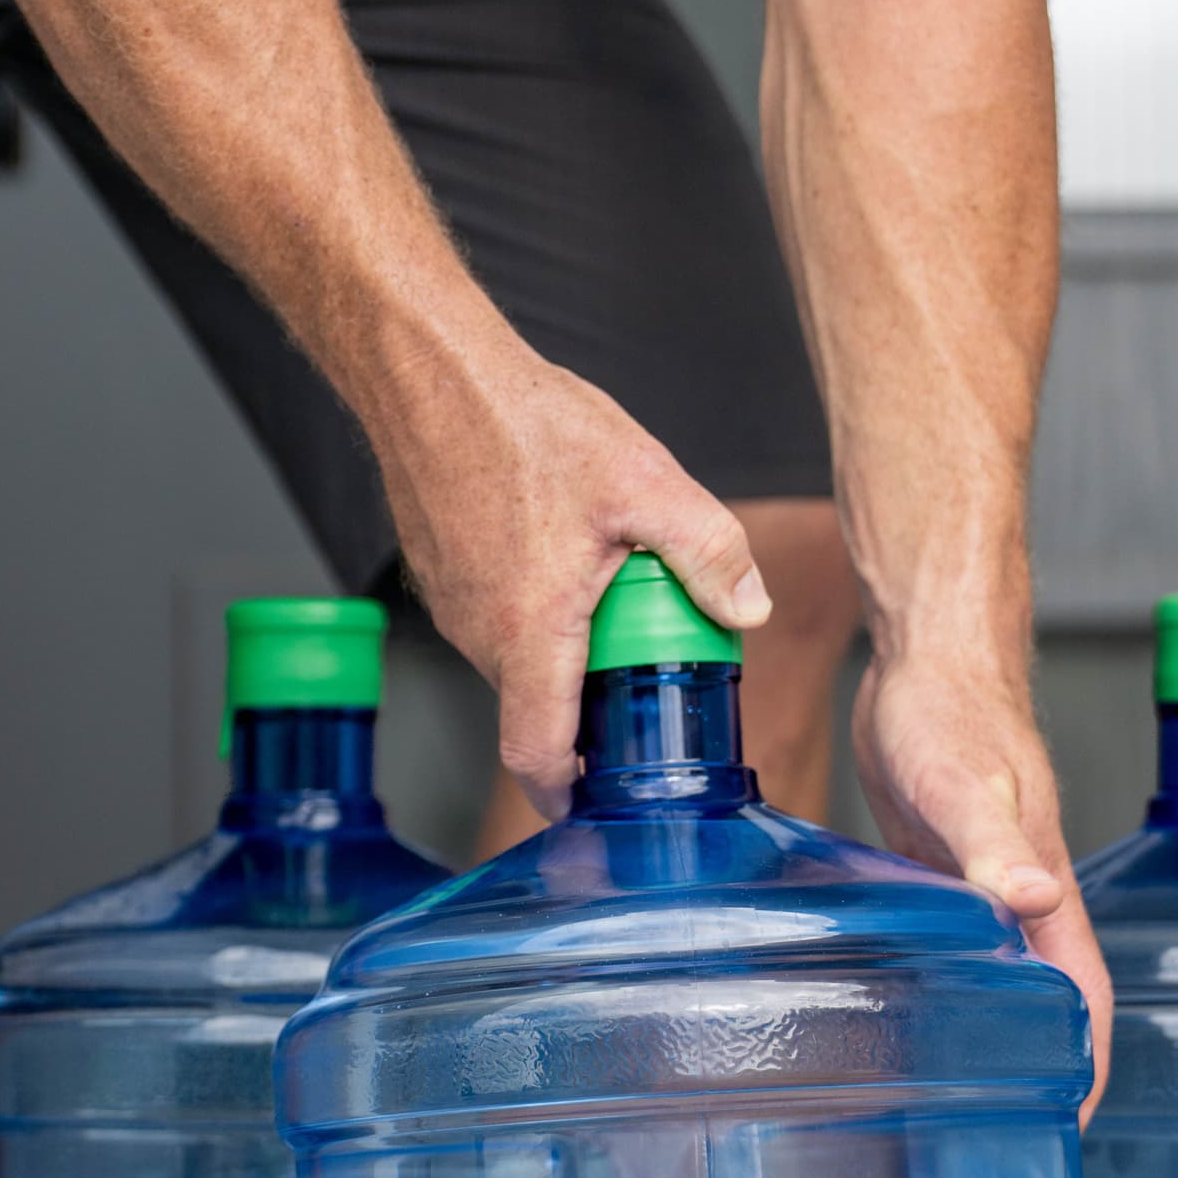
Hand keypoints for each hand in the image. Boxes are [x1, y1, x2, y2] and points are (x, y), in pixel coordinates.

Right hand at [373, 326, 771, 816]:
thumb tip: (749, 607)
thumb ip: (709, 550)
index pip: (537, 752)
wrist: (428, 371)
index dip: (565, 793)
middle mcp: (480, 635)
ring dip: (565, 647)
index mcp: (530, 633)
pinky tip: (563, 550)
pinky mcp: (439, 578)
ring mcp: (453, 609)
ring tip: (609, 590)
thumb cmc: (524, 423)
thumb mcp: (645, 482)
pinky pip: (495, 619)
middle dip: (591, 700)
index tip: (595, 806)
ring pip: (520, 659)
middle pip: (540, 704)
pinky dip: (535, 609)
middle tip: (645, 661)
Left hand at [852, 641, 1111, 1116]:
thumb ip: (994, 846)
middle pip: (1052, 1007)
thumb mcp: (960, 785)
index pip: (1086, 1001)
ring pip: (1004, 986)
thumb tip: (1034, 901)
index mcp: (1047, 894)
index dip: (1085, 1069)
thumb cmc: (949, 710)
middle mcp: (1024, 903)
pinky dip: (948, 995)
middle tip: (1005, 1148)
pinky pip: (961, 955)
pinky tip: (908, 1023)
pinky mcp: (945, 878)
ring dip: (994, 1042)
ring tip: (959, 1109)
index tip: (1068, 1135)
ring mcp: (985, 893)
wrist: (924, 658)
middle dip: (1043, 1077)